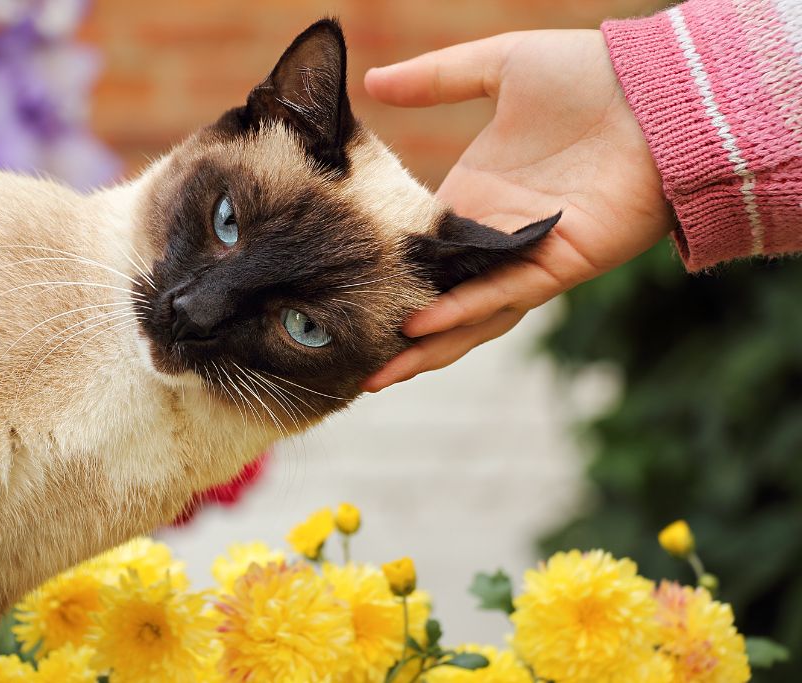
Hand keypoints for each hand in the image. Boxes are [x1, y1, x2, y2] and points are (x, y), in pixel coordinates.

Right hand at [361, 30, 671, 390]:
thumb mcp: (500, 65)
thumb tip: (373, 82)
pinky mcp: (559, 265)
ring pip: (468, 315)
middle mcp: (493, 237)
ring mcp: (525, 256)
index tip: (338, 296)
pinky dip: (463, 313)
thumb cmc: (587, 75)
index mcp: (474, 199)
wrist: (657, 89)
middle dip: (397, 335)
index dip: (383, 277)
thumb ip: (436, 79)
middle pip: (438, 298)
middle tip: (347, 363)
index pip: (420, 252)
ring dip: (425, 348)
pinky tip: (421, 327)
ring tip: (376, 374)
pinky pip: (503, 295)